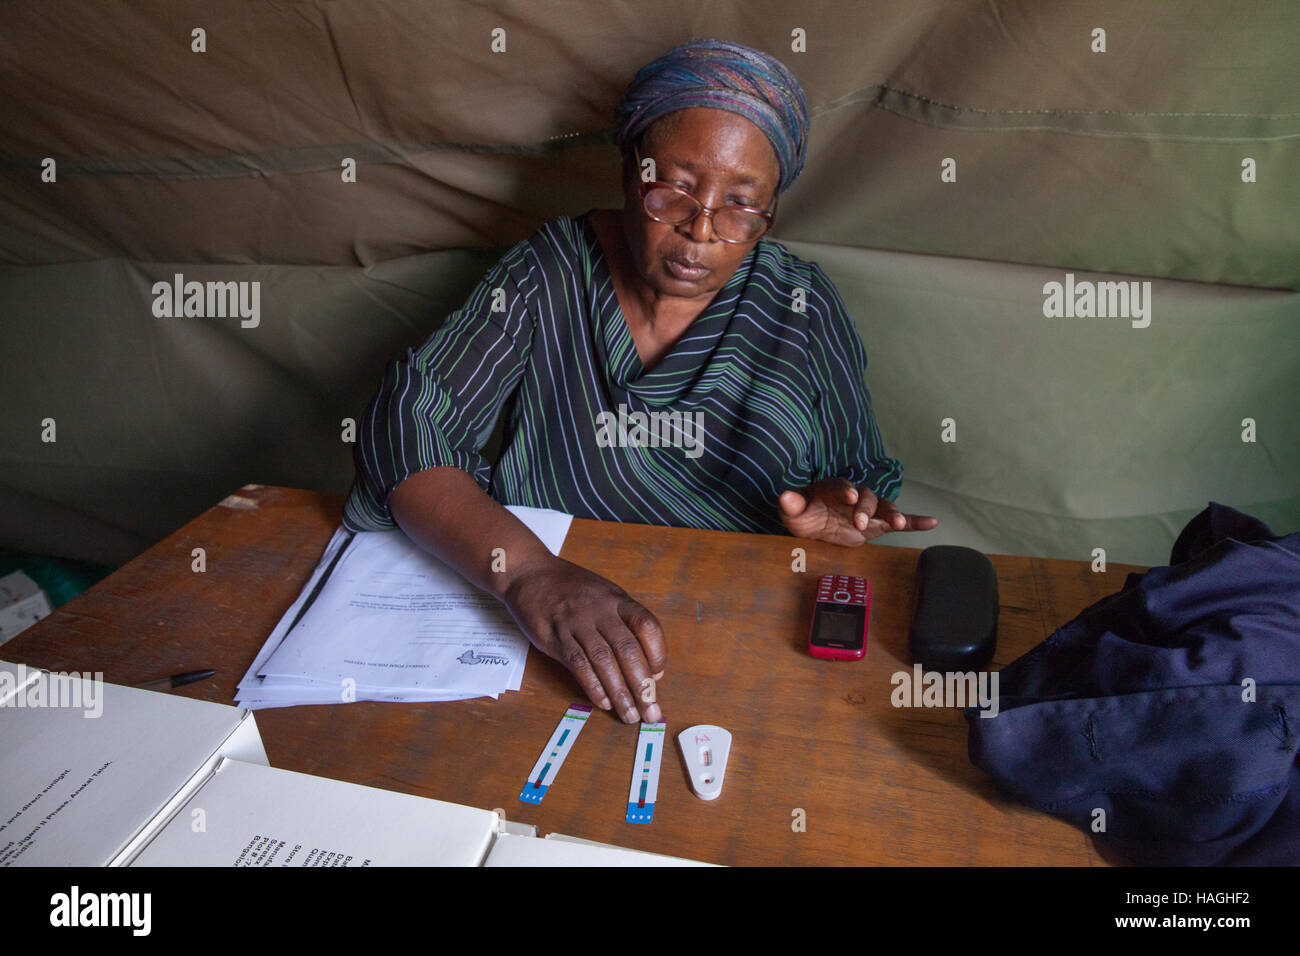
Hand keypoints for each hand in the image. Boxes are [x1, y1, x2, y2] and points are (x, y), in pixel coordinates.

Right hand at [502, 555, 665, 723]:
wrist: (531, 573)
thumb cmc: (572, 589)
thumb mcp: (605, 595)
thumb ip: (626, 625)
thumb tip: (649, 667)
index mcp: (618, 600)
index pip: (647, 626)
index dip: (657, 654)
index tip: (658, 677)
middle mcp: (600, 610)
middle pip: (627, 650)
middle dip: (642, 685)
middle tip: (650, 711)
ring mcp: (577, 623)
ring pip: (603, 661)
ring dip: (619, 692)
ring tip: (629, 714)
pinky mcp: (555, 636)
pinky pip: (577, 664)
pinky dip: (592, 686)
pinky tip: (603, 702)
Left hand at [778, 477, 938, 545]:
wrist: (815, 524)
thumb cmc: (805, 514)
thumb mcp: (793, 512)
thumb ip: (791, 504)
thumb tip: (785, 496)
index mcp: (833, 489)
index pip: (841, 486)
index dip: (845, 490)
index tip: (848, 496)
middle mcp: (855, 495)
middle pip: (865, 497)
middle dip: (865, 509)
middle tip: (860, 522)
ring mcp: (869, 509)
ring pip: (884, 507)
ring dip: (892, 514)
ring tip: (900, 524)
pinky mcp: (878, 524)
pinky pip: (901, 521)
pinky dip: (916, 521)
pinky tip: (933, 522)